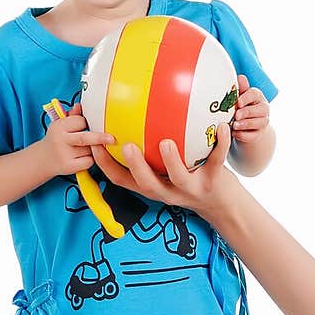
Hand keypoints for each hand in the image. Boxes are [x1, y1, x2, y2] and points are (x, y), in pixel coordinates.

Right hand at [44, 105, 114, 175]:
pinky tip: (81, 158)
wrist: (43, 159)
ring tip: (82, 149)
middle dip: (100, 138)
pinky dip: (89, 160)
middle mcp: (60, 140)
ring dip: (92, 149)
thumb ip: (72, 116)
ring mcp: (64, 154)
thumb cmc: (57, 140)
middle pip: (85, 138)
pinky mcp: (68, 166)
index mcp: (59, 126)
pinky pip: (88, 161)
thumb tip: (80, 105)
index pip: (81, 122)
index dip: (87, 124)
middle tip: (112, 139)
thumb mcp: (61, 125)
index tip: (86, 127)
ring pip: (89, 150)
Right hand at [91, 122, 235, 218]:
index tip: (93, 144)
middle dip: (136, 166)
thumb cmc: (188, 177)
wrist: (221, 202)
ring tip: (166, 142)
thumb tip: (131, 111)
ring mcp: (190, 188)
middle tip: (126, 146)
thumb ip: (148, 149)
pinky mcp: (213, 180)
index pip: (122, 180)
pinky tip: (220, 126)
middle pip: (147, 184)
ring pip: (179, 178)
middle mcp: (168, 190)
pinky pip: (216, 160)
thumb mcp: (164, 170)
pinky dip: (220, 143)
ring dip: (172, 161)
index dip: (105, 165)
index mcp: (152, 186)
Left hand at [232, 74, 269, 143]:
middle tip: (236, 115)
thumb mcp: (239, 98)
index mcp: (257, 97)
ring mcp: (262, 122)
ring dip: (245, 124)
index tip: (238, 102)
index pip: (255, 94)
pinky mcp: (258, 134)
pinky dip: (243, 135)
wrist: (245, 126)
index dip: (247, 98)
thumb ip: (240, 89)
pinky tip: (235, 133)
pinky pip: (253, 136)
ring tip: (234, 125)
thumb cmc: (241, 108)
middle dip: (247, 112)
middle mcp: (263, 109)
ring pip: (258, 123)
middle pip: (260, 109)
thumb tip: (240, 77)